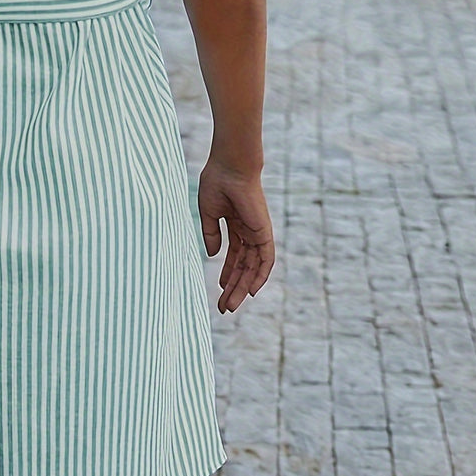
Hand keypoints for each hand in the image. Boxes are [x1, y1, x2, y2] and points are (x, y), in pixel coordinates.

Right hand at [197, 159, 274, 313]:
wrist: (230, 167)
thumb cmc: (217, 182)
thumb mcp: (209, 213)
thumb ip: (211, 234)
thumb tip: (212, 255)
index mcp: (235, 224)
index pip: (234, 256)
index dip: (226, 274)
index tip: (218, 291)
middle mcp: (248, 231)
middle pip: (243, 266)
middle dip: (233, 287)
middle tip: (224, 307)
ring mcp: (257, 233)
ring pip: (252, 267)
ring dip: (243, 287)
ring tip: (230, 305)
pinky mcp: (264, 232)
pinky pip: (266, 259)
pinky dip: (261, 275)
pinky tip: (253, 291)